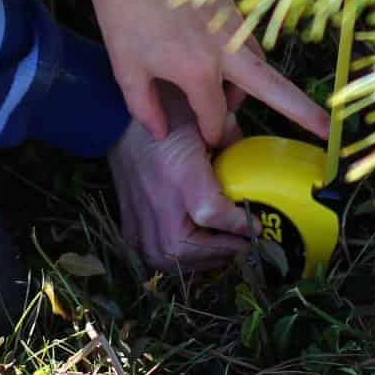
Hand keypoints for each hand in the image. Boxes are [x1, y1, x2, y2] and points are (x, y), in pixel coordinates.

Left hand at [91, 0, 329, 147]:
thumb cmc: (124, 17)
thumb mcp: (126, 70)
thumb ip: (146, 108)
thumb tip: (161, 133)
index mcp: (200, 72)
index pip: (217, 117)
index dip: (214, 134)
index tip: (211, 142)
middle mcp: (226, 50)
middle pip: (274, 89)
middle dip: (304, 113)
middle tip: (328, 131)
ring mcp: (232, 25)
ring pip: (260, 64)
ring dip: (256, 86)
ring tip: (233, 99)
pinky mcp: (230, 5)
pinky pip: (249, 41)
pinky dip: (246, 59)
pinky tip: (226, 64)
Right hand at [107, 90, 249, 271]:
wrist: (116, 119)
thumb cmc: (165, 115)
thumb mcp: (204, 123)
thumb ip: (232, 143)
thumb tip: (254, 167)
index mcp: (177, 170)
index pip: (209, 212)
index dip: (237, 225)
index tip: (258, 225)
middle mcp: (155, 198)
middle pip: (186, 249)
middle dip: (221, 251)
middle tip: (244, 243)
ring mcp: (137, 214)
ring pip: (168, 259)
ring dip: (200, 259)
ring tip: (222, 247)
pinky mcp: (128, 222)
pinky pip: (152, 255)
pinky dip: (177, 258)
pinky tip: (195, 248)